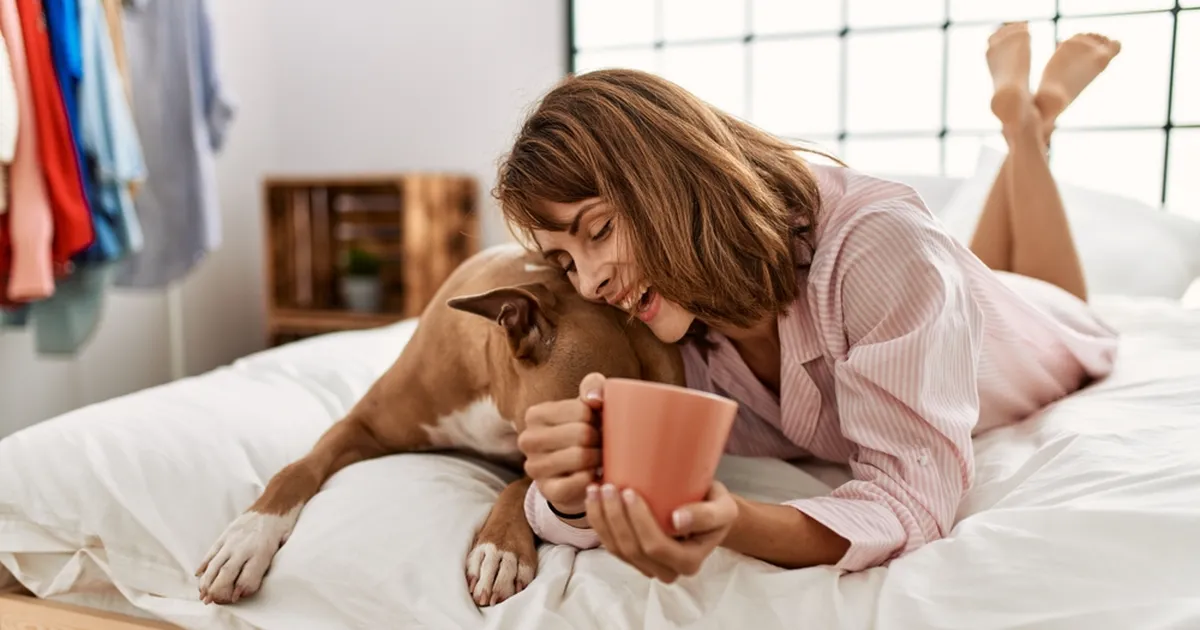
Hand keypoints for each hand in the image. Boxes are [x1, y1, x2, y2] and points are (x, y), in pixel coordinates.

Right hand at [517, 372, 605, 514]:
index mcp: (535, 414)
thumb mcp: (587, 404)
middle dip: (600, 439)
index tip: (598, 424)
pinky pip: (579, 482)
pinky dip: (593, 478)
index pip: (581, 411)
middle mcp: (528, 440)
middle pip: (582, 434)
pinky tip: (594, 474)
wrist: (577, 471)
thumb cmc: (584, 430)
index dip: (598, 418)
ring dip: (599, 458)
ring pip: (581, 458)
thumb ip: (593, 386)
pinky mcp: (547, 490)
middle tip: (603, 443)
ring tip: (601, 457)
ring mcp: (534, 467)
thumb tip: (594, 400)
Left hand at [586, 480, 737, 582]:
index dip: (638, 521)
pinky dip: (598, 524)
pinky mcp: (634, 557)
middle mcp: (667, 571)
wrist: (708, 512)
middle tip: (607, 486)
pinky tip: (593, 501)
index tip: (629, 491)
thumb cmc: (715, 506)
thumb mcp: (723, 508)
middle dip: (614, 517)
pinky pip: (611, 546)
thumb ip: (706, 515)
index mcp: (688, 562)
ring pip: (617, 550)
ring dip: (601, 520)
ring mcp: (648, 567)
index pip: (655, 546)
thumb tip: (676, 520)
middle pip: (632, 549)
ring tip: (594, 490)